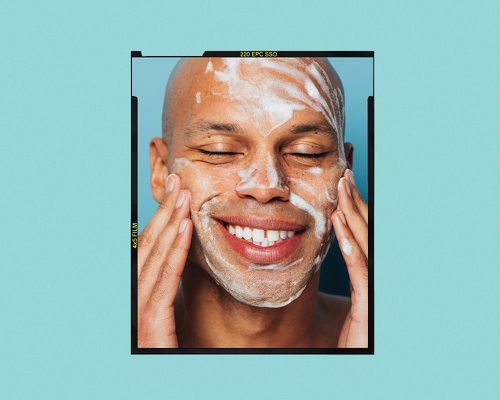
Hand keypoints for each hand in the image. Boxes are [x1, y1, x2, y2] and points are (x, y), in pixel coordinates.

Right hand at [137, 174, 191, 347]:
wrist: (158, 380)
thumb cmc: (168, 354)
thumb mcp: (167, 318)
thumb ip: (169, 289)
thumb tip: (180, 258)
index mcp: (137, 296)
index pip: (148, 251)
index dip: (160, 221)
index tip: (175, 195)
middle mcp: (132, 299)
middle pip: (147, 247)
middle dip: (164, 212)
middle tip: (178, 182)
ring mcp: (137, 312)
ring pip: (154, 258)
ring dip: (170, 223)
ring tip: (184, 195)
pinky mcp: (148, 326)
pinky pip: (164, 281)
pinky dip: (175, 252)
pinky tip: (185, 228)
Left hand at [331, 169, 368, 347]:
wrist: (360, 363)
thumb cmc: (357, 333)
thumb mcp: (357, 295)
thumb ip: (356, 268)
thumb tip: (343, 240)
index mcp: (375, 270)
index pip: (366, 231)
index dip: (356, 206)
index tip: (344, 182)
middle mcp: (380, 272)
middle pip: (368, 230)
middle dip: (356, 201)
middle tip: (344, 175)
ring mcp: (378, 286)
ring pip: (365, 242)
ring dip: (352, 214)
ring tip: (341, 189)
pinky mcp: (370, 303)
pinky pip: (360, 268)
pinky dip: (350, 244)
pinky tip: (338, 226)